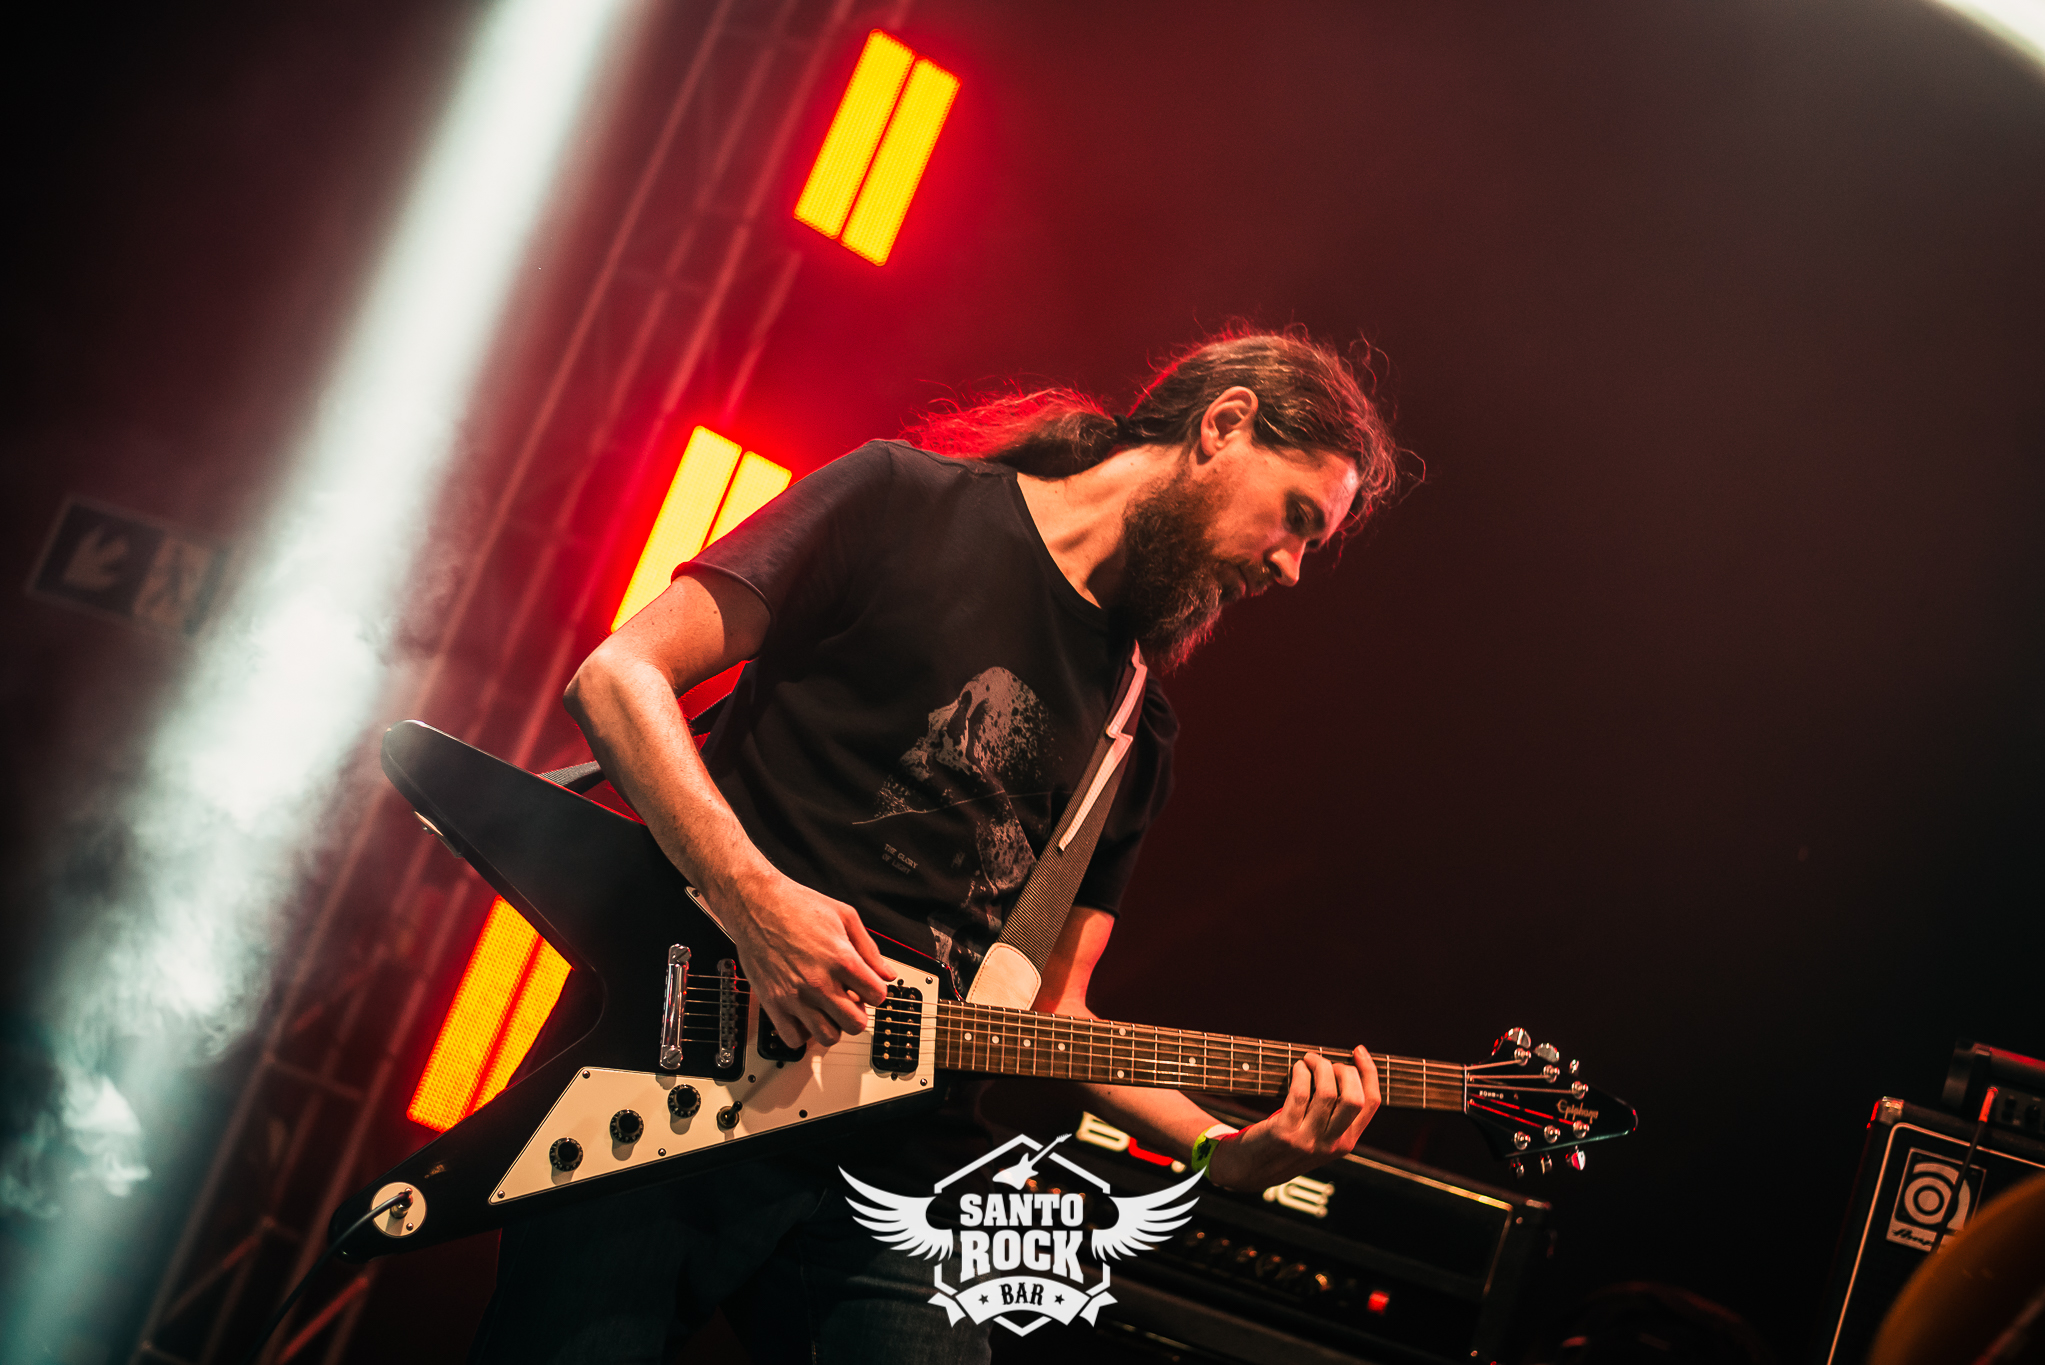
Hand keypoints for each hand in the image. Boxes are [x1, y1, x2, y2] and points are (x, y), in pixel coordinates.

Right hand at [723, 874, 889, 1050]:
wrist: (756, 904)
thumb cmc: (797, 905)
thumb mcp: (845, 916)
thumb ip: (870, 949)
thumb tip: (887, 974)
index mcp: (841, 959)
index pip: (877, 996)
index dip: (876, 992)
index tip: (866, 987)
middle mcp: (818, 982)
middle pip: (856, 1024)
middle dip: (858, 1013)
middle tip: (849, 1000)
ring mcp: (794, 996)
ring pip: (828, 1037)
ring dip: (833, 1025)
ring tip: (827, 1008)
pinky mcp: (772, 1003)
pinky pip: (794, 1039)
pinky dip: (803, 1033)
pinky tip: (804, 1015)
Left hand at [1204, 1046, 1379, 1192]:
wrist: (1252, 1169)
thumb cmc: (1287, 1146)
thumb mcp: (1321, 1139)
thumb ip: (1336, 1116)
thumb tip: (1344, 1069)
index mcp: (1346, 1143)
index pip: (1371, 1103)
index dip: (1369, 1072)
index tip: (1359, 1051)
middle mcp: (1331, 1144)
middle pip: (1354, 1097)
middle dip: (1344, 1069)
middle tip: (1326, 1062)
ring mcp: (1308, 1140)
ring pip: (1328, 1092)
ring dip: (1319, 1066)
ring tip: (1308, 1060)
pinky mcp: (1285, 1133)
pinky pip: (1300, 1094)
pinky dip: (1301, 1074)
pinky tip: (1297, 1068)